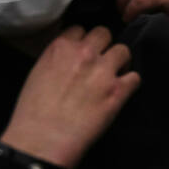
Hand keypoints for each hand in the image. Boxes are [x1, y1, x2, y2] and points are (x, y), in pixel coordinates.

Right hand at [0, 26, 139, 168]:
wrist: (42, 140)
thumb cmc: (32, 113)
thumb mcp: (37, 72)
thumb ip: (56, 58)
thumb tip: (68, 57)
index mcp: (61, 47)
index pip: (80, 29)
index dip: (83, 41)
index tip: (83, 52)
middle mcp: (85, 53)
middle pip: (105, 33)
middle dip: (104, 46)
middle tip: (100, 62)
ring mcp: (104, 71)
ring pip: (124, 51)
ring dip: (120, 63)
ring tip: (113, 77)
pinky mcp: (119, 90)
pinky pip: (135, 77)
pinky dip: (130, 84)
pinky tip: (121, 93)